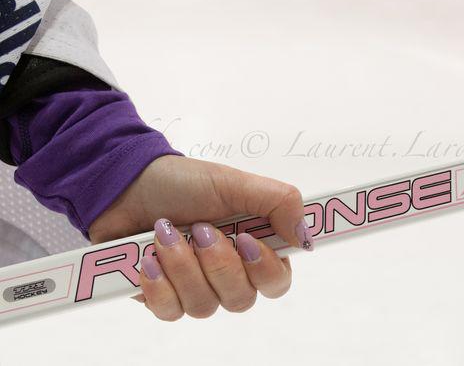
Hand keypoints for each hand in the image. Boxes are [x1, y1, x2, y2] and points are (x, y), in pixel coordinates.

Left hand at [88, 155, 312, 320]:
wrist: (126, 185)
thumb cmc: (183, 182)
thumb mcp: (235, 182)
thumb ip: (278, 202)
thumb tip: (306, 235)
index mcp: (252, 247)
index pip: (277, 281)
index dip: (264, 269)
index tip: (246, 240)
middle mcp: (227, 273)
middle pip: (241, 299)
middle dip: (217, 263)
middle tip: (200, 229)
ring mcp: (194, 288)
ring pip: (204, 307)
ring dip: (183, 267)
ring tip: (165, 233)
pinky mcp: (162, 298)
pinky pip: (169, 312)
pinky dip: (158, 284)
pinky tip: (148, 259)